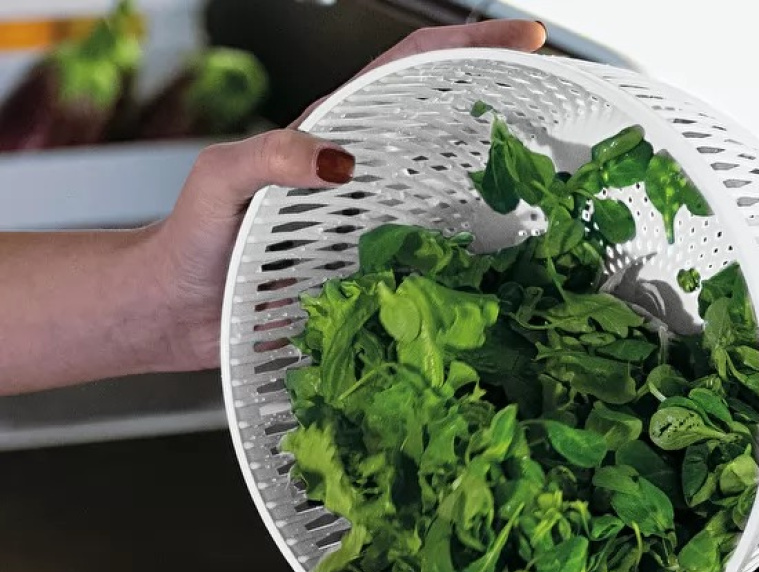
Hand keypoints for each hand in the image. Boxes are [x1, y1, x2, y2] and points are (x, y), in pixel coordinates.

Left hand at [140, 19, 546, 374]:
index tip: (520, 41)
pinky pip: (427, 263)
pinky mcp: (369, 280)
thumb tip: (343, 162)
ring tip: (546, 185)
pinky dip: (465, 261)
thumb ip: (268, 158)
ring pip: (442, 198)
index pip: (403, 74)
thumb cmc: (188, 242)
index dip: (462, 48)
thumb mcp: (219, 181)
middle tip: (551, 109)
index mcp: (327, 138)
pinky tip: (495, 271)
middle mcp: (358, 181)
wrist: (177, 312)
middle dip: (497, 107)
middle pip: (438, 129)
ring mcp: (367, 230)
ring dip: (494, 188)